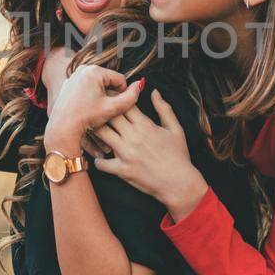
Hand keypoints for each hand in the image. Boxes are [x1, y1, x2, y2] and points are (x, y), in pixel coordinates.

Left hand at [43, 64, 145, 155]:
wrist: (62, 127)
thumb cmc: (86, 117)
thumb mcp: (112, 108)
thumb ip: (131, 96)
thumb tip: (141, 83)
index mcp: (94, 71)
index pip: (119, 79)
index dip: (122, 94)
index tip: (115, 107)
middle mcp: (83, 69)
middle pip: (108, 81)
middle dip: (111, 94)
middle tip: (106, 110)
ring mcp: (74, 75)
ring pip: (97, 85)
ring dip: (101, 96)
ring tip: (96, 110)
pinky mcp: (68, 83)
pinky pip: (86, 87)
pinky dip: (90, 96)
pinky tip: (87, 108)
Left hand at [90, 89, 207, 219]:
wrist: (179, 183)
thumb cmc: (178, 156)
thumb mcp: (175, 128)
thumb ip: (164, 108)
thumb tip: (154, 91)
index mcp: (145, 124)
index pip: (124, 104)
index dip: (116, 99)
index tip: (112, 100)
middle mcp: (133, 136)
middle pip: (109, 116)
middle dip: (102, 111)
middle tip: (97, 112)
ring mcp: (125, 153)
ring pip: (101, 134)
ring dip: (97, 132)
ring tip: (96, 131)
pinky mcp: (122, 170)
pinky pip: (101, 163)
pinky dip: (98, 160)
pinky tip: (101, 157)